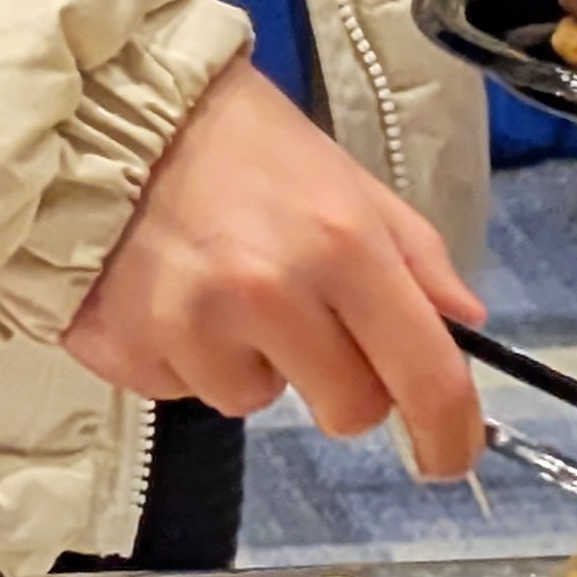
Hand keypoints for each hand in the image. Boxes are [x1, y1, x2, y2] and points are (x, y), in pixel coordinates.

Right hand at [64, 59, 488, 473]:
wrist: (111, 118)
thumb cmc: (244, 145)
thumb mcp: (348, 180)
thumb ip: (415, 256)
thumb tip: (465, 324)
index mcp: (343, 244)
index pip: (424, 376)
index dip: (449, 433)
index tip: (450, 457)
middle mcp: (272, 293)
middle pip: (349, 410)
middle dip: (345, 384)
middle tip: (312, 324)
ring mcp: (194, 329)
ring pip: (256, 402)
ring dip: (252, 363)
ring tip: (221, 287)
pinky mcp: (129, 352)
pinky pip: (184, 391)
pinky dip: (187, 357)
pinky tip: (169, 294)